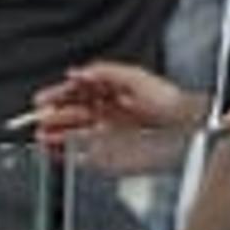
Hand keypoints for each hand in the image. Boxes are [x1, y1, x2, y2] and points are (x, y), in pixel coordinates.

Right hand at [34, 61, 205, 143]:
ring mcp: (108, 135)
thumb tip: (77, 72)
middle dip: (54, 118)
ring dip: (57, 137)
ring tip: (42, 139)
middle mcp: (106, 113)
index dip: (58, 95)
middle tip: (38, 121)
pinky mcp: (114, 156)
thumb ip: (105, 72)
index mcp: (109, 92)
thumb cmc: (169, 100)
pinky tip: (60, 154)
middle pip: (72, 115)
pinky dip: (72, 156)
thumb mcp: (136, 78)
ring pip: (75, 136)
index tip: (42, 100)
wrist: (190, 126)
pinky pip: (87, 157)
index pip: (76, 93)